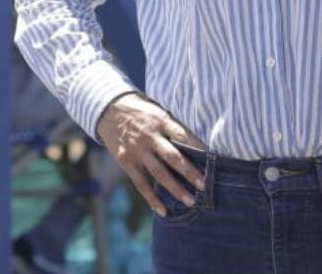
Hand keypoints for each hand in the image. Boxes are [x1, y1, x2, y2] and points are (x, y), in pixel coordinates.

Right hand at [96, 92, 207, 216]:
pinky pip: (141, 183)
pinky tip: (163, 211)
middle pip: (172, 157)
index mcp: (161, 121)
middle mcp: (149, 136)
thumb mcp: (157, 111)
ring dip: (175, 189)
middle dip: (189, 172)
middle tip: (204, 186)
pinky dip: (152, 198)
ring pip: (159, 173)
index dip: (198, 148)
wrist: (108, 109)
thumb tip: (197, 146)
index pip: (183, 135)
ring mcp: (137, 150)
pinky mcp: (126, 161)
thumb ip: (172, 127)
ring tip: (190, 202)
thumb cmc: (140, 110)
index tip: (213, 161)